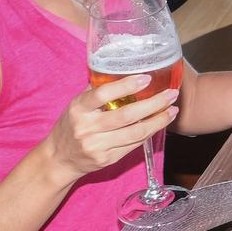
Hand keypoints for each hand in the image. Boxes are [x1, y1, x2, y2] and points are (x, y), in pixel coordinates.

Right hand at [42, 76, 176, 183]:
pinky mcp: (107, 159)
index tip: (146, 78)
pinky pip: (134, 145)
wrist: (59, 159)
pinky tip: (159, 123)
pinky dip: (149, 132)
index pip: (102, 94)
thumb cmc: (71, 125)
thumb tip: (121, 71)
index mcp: (78, 109)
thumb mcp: (77, 105)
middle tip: (171, 94)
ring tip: (172, 110)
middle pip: (126, 115)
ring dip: (158, 121)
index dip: (125, 86)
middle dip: (153, 104)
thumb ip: (96, 91)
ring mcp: (97, 146)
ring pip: (135, 133)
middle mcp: (86, 128)